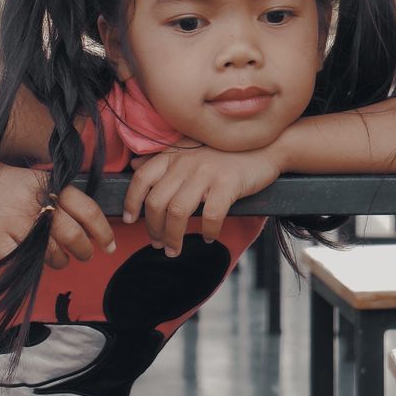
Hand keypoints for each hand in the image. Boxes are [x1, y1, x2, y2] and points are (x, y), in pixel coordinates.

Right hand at [0, 163, 115, 266]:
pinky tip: (36, 260)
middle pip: (73, 236)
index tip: (110, 246)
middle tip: (84, 255)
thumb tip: (93, 229)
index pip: (88, 211)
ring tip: (59, 257)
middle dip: (84, 251)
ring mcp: (16, 222)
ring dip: (61, 261)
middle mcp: (37, 204)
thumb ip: (66, 201)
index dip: (103, 232)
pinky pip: (26, 262)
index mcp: (53, 188)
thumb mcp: (45, 182)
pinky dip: (35, 266)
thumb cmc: (16, 186)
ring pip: (51, 254)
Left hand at [122, 143, 281, 255]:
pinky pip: (210, 215)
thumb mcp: (191, 148)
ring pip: (177, 212)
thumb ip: (163, 158)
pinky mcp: (228, 184)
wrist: (265, 145)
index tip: (130, 219)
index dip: (131, 201)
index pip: (142, 178)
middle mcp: (186, 162)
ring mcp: (207, 172)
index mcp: (174, 154)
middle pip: (156, 202)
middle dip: (153, 229)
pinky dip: (206, 231)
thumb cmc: (226, 151)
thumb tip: (134, 165)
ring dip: (173, 237)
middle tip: (158, 243)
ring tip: (175, 250)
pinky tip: (208, 237)